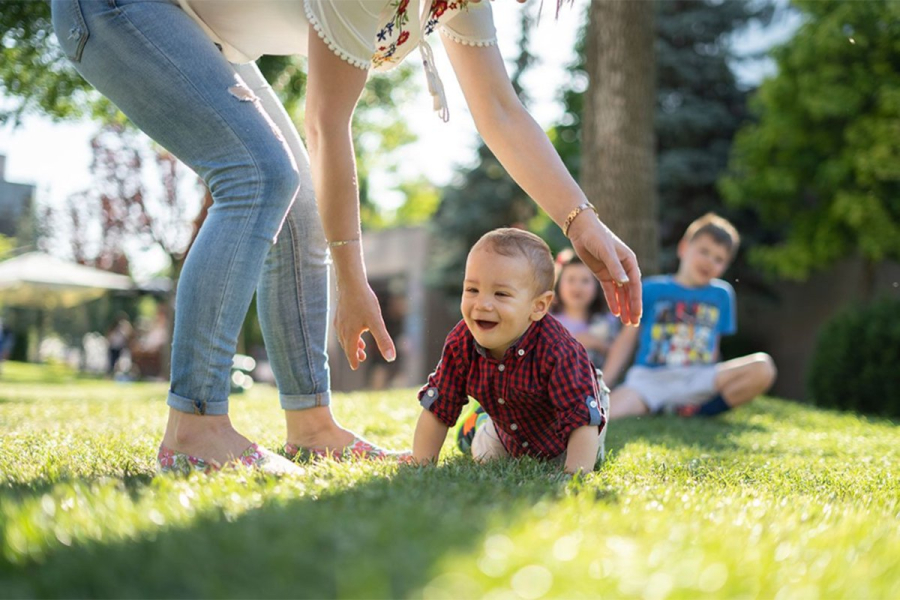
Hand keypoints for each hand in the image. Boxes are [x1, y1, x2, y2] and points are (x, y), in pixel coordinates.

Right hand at [333, 279, 395, 369]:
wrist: (351, 283)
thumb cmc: (364, 302)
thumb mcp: (377, 322)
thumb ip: (383, 340)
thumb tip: (391, 358)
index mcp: (350, 333)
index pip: (350, 351)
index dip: (353, 360)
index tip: (355, 367)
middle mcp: (342, 328)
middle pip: (346, 345)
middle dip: (353, 353)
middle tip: (361, 358)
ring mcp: (339, 320)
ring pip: (344, 336)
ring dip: (351, 343)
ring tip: (361, 345)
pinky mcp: (340, 312)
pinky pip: (342, 327)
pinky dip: (348, 333)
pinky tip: (355, 328)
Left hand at [567, 212, 641, 326]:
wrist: (582, 231)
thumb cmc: (597, 237)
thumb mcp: (606, 252)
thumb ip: (615, 268)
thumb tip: (625, 283)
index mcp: (629, 262)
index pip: (634, 285)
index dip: (636, 301)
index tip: (637, 314)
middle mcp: (623, 268)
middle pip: (629, 292)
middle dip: (632, 308)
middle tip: (634, 324)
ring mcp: (613, 272)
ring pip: (620, 294)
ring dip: (623, 307)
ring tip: (626, 322)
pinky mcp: (603, 274)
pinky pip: (610, 291)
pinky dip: (612, 301)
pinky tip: (615, 312)